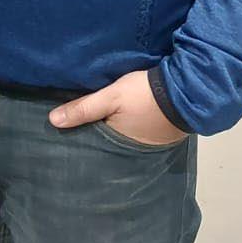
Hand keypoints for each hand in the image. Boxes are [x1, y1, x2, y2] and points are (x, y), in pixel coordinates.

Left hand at [49, 69, 187, 146]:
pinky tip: (119, 121)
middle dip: (95, 138)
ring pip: (122, 140)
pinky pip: (137, 134)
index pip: (93, 147)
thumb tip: (53, 121)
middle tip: (75, 132)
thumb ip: (84, 108)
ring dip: (112, 132)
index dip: (80, 140)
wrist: (188, 90)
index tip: (63, 137)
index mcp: (119, 146)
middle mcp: (134, 152)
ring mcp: (150, 145)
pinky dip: (128, 128)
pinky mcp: (161, 136)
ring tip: (93, 125)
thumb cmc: (145, 95)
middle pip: (107, 145)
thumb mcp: (111, 97)